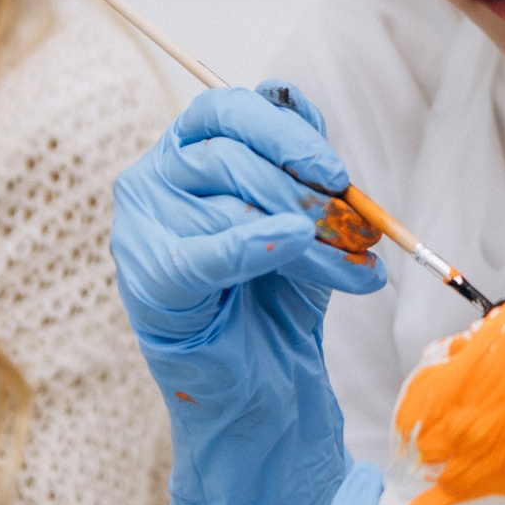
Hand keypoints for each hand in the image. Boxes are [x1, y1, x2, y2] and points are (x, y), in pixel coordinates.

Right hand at [110, 82, 387, 504]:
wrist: (262, 394)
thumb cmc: (276, 300)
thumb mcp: (302, 221)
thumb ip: (301, 168)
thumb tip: (313, 121)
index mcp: (187, 151)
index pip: (228, 109)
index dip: (287, 131)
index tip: (338, 170)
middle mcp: (154, 179)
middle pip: (234, 156)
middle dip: (310, 191)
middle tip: (361, 224)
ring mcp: (143, 228)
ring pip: (232, 203)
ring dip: (310, 234)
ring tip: (353, 267)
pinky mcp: (150, 279)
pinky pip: (209, 250)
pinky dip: (256, 244)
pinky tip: (294, 244)